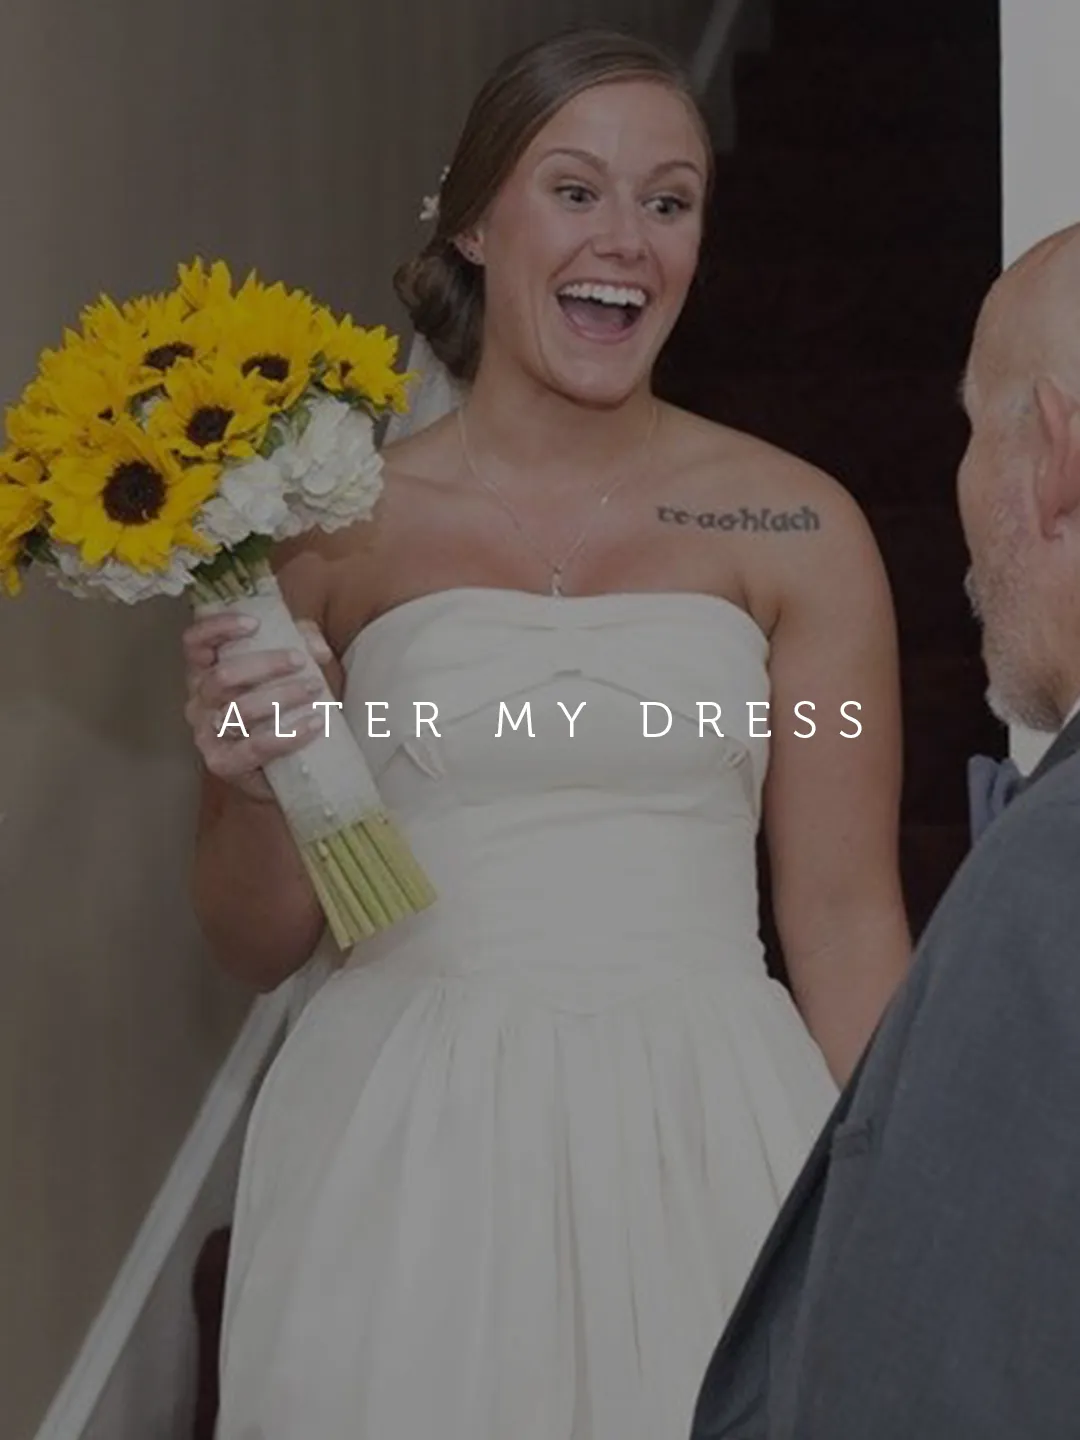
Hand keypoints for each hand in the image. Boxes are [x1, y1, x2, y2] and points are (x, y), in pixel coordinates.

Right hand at [183, 613, 335, 801]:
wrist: (285, 763)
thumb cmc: (281, 705)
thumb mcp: (289, 665)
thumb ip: (303, 644)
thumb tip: (317, 649)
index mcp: (204, 670)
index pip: (194, 642)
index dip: (217, 628)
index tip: (255, 624)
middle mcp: (198, 700)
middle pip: (222, 675)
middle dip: (266, 664)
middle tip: (301, 661)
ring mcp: (206, 733)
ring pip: (238, 710)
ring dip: (281, 696)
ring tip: (314, 689)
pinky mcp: (222, 763)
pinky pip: (254, 747)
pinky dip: (288, 735)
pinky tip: (314, 724)